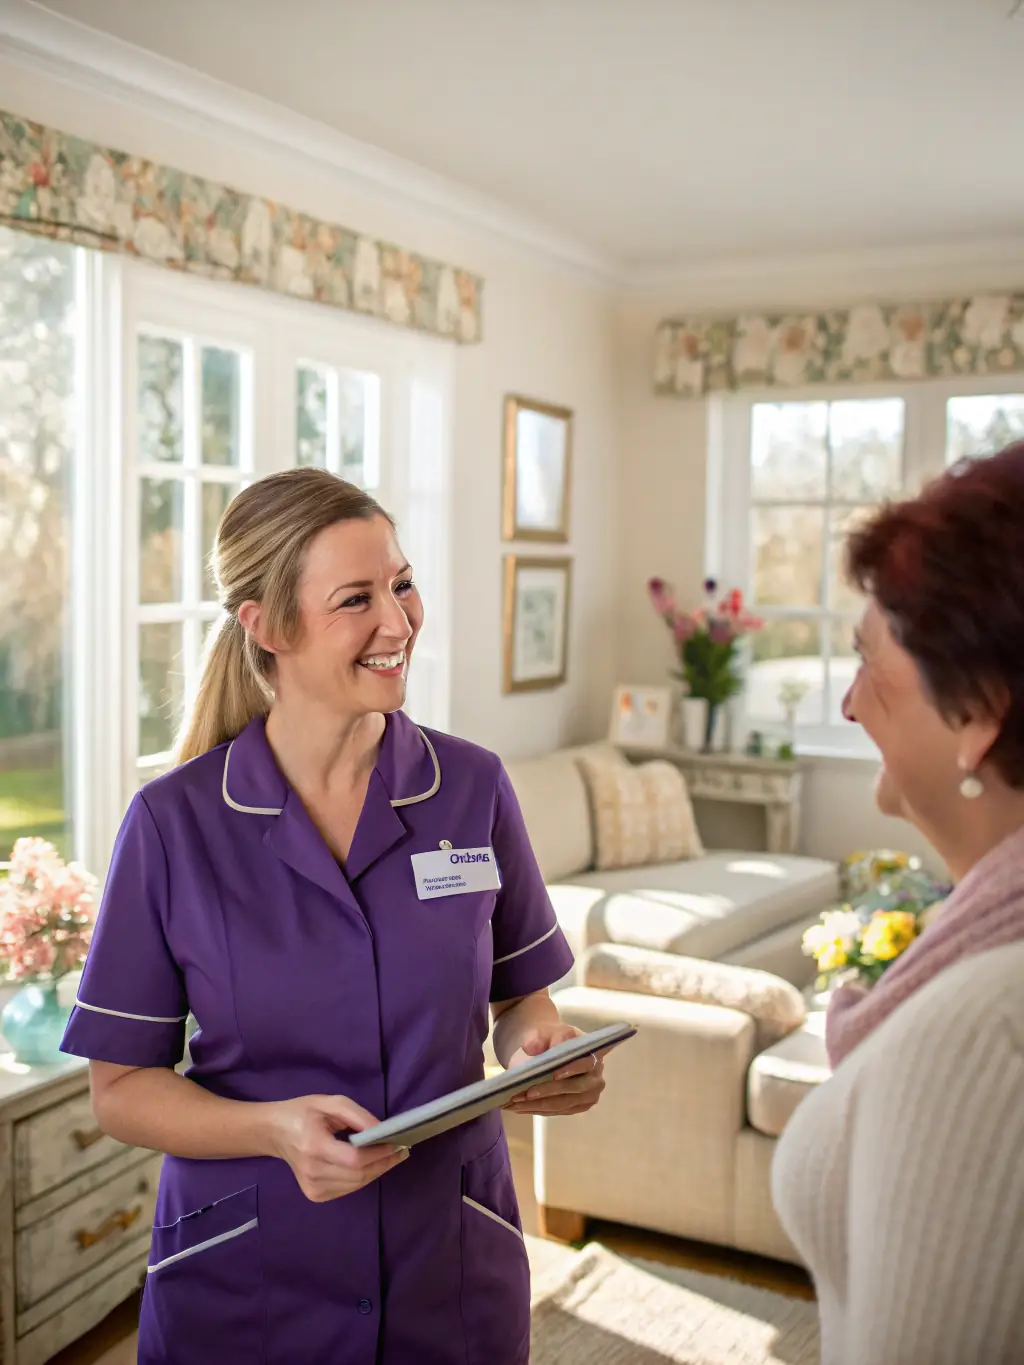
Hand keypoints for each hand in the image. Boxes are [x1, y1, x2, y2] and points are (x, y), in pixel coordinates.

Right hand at [266, 1094, 407, 1202]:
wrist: (274, 1132)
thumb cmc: (302, 1112)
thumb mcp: (330, 1102)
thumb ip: (357, 1115)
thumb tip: (381, 1130)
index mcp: (314, 1146)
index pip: (354, 1159)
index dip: (379, 1154)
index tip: (398, 1144)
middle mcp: (312, 1172)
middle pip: (358, 1175)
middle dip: (383, 1163)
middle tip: (401, 1151)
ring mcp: (312, 1188)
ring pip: (356, 1185)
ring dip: (376, 1171)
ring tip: (390, 1156)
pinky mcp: (314, 1195)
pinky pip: (348, 1189)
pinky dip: (362, 1177)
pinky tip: (370, 1164)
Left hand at [503, 1023, 605, 1117]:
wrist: (548, 1048)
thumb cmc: (550, 1038)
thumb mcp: (544, 1031)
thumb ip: (539, 1037)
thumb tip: (533, 1048)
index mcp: (594, 1054)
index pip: (586, 1063)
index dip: (572, 1070)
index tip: (554, 1075)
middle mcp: (595, 1077)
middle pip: (574, 1088)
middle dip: (549, 1092)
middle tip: (526, 1094)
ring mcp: (588, 1095)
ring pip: (563, 1103)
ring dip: (538, 1105)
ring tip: (516, 1104)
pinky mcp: (577, 1107)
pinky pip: (557, 1111)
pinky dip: (537, 1110)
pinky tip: (520, 1108)